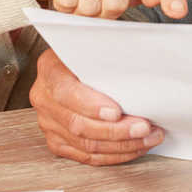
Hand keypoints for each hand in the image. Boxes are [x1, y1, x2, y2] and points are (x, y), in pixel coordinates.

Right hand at [29, 49, 164, 165]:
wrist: (79, 60)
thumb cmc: (92, 49)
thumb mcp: (97, 36)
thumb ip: (110, 38)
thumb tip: (135, 43)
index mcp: (50, 68)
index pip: (66, 92)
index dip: (91, 105)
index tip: (117, 112)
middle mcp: (44, 97)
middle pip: (78, 124)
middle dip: (116, 130)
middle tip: (145, 128)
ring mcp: (48, 122)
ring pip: (84, 144)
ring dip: (121, 145)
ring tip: (148, 138)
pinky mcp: (57, 139)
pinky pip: (85, 155)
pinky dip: (113, 155)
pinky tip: (134, 147)